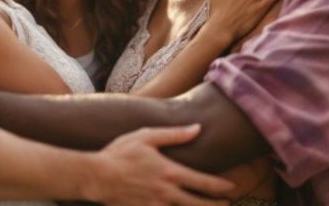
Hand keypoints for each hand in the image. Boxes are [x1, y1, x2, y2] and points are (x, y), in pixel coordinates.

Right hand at [88, 124, 234, 205]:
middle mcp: (167, 192)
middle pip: (200, 204)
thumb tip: (197, 128)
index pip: (203, 182)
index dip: (221, 187)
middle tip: (227, 204)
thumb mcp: (146, 136)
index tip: (232, 188)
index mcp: (170, 172)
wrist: (97, 176)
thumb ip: (174, 134)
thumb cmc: (120, 152)